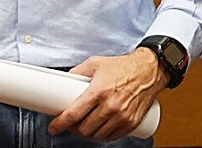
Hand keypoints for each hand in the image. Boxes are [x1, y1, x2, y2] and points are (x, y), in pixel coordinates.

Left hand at [47, 48, 166, 140]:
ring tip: (81, 126)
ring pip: (98, 135)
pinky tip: (97, 130)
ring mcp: (122, 116)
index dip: (60, 123)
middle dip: (73, 129)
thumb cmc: (121, 66)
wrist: (148, 71)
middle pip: (85, 128)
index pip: (74, 113)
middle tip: (68, 124)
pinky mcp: (132, 123)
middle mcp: (110, 106)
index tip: (53, 127)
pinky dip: (102, 136)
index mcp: (98, 91)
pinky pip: (113, 136)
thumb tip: (62, 80)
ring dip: (87, 134)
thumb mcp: (94, 64)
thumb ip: (76, 72)